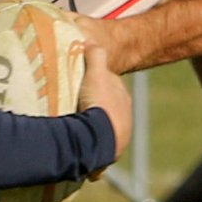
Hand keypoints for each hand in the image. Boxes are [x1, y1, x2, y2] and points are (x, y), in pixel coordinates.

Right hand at [75, 41, 131, 176]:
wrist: (99, 137)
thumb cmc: (98, 104)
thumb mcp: (95, 74)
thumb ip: (96, 55)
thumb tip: (92, 42)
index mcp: (123, 101)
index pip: (111, 89)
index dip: (97, 86)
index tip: (83, 87)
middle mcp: (124, 121)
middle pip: (108, 114)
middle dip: (97, 113)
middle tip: (78, 111)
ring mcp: (117, 141)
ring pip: (104, 136)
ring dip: (93, 136)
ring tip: (77, 135)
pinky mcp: (107, 158)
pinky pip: (98, 159)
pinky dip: (91, 159)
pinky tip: (82, 159)